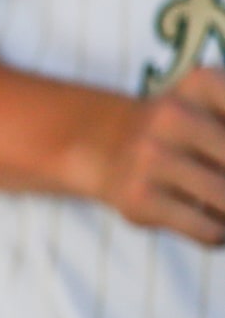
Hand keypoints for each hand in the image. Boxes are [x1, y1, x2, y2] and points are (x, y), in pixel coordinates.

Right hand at [87, 68, 224, 245]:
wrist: (105, 146)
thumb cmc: (188, 132)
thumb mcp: (218, 108)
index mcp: (203, 84)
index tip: (221, 157)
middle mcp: (174, 115)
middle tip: (218, 174)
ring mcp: (152, 157)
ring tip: (218, 202)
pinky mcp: (139, 199)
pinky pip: (209, 231)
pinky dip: (220, 233)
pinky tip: (210, 221)